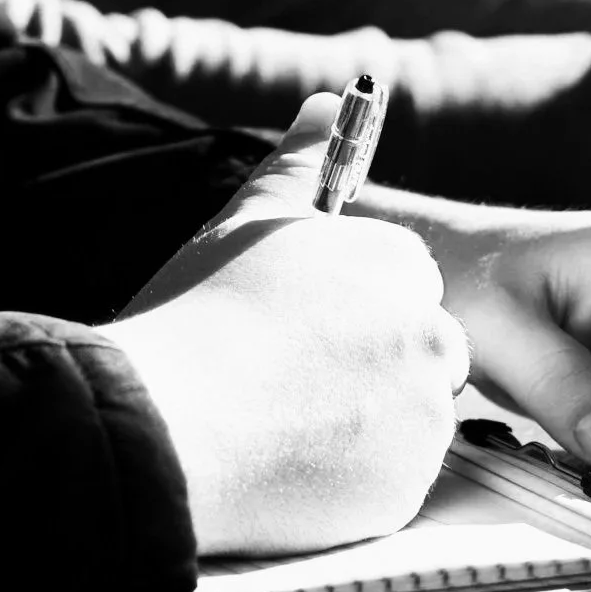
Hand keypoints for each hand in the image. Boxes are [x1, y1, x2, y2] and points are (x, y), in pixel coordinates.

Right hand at [105, 94, 470, 556]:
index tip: (301, 331)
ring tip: (280, 426)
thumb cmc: (196, 317)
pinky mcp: (405, 490)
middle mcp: (429, 334)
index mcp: (398, 265)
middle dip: (372, 367)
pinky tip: (288, 469)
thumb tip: (327, 102)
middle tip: (290, 384)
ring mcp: (423, 416)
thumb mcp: (246, 222)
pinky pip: (392, 484)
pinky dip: (353, 483)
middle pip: (421, 351)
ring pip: (408, 419)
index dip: (352, 309)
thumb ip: (299, 162)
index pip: (406, 283)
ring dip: (364, 425)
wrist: (161, 427)